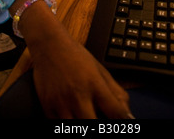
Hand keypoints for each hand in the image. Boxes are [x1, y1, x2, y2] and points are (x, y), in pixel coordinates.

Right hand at [16, 0, 132, 118]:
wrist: (50, 44)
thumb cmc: (75, 56)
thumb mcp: (99, 69)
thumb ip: (115, 90)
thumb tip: (126, 111)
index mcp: (95, 84)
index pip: (115, 112)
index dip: (123, 121)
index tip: (124, 122)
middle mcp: (78, 95)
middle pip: (93, 124)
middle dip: (100, 126)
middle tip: (101, 119)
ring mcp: (61, 103)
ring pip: (75, 128)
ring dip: (82, 125)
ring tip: (86, 117)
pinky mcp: (47, 107)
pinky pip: (58, 126)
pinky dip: (67, 124)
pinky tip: (72, 118)